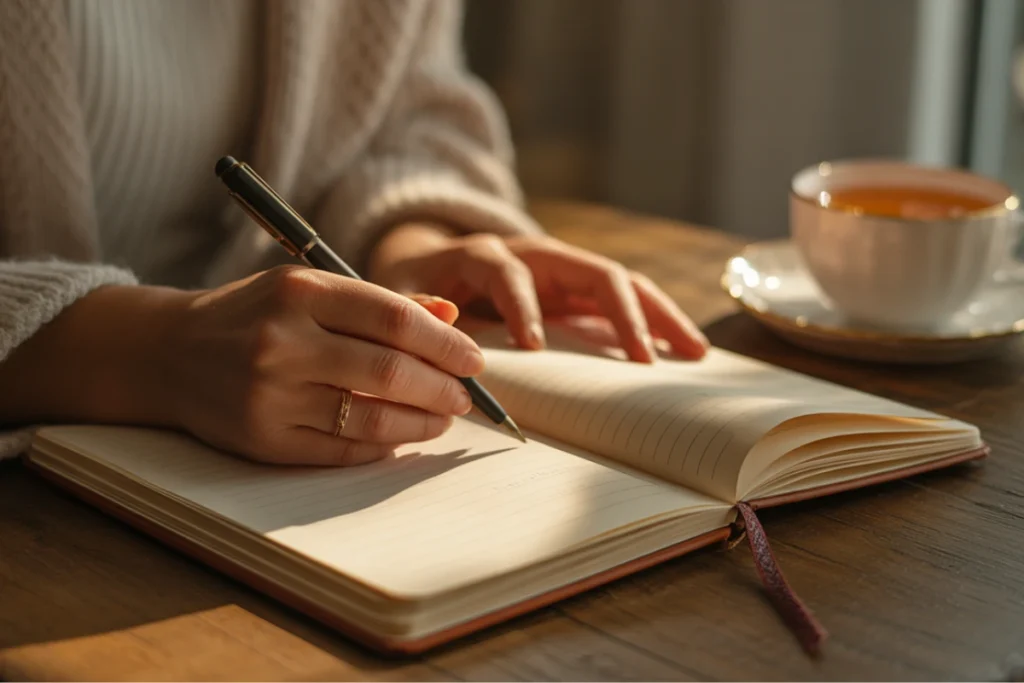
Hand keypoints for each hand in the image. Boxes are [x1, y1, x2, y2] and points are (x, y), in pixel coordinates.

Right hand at [0, 268, 483, 466]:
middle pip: (390, 370)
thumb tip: (449, 315)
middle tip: (466, 397)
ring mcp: (271, 395)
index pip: (396, 319)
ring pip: (371, 416)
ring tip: (443, 419)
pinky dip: (383, 444)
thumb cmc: (254, 314)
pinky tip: (402, 436)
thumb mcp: (309, 287)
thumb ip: (378, 301)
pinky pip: (342, 448)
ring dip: (422, 422)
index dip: (447, 343)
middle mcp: (283, 342)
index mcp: (300, 292)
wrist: (168, 354)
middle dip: (443, 388)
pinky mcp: (263, 439)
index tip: (474, 359)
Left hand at [369, 225, 709, 362]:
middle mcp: (534, 256)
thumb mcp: (399, 293)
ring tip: (695, 352)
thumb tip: (439, 319)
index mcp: (483, 253)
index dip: (519, 305)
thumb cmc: (415, 286)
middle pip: (591, 269)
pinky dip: (655, 323)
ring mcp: (562, 272)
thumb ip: (414, 306)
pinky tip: (686, 351)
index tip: (532, 347)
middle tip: (644, 360)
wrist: (432, 264)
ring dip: (659, 315)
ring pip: (622, 283)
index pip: (507, 270)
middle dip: (622, 312)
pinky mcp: (577, 293)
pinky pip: (624, 302)